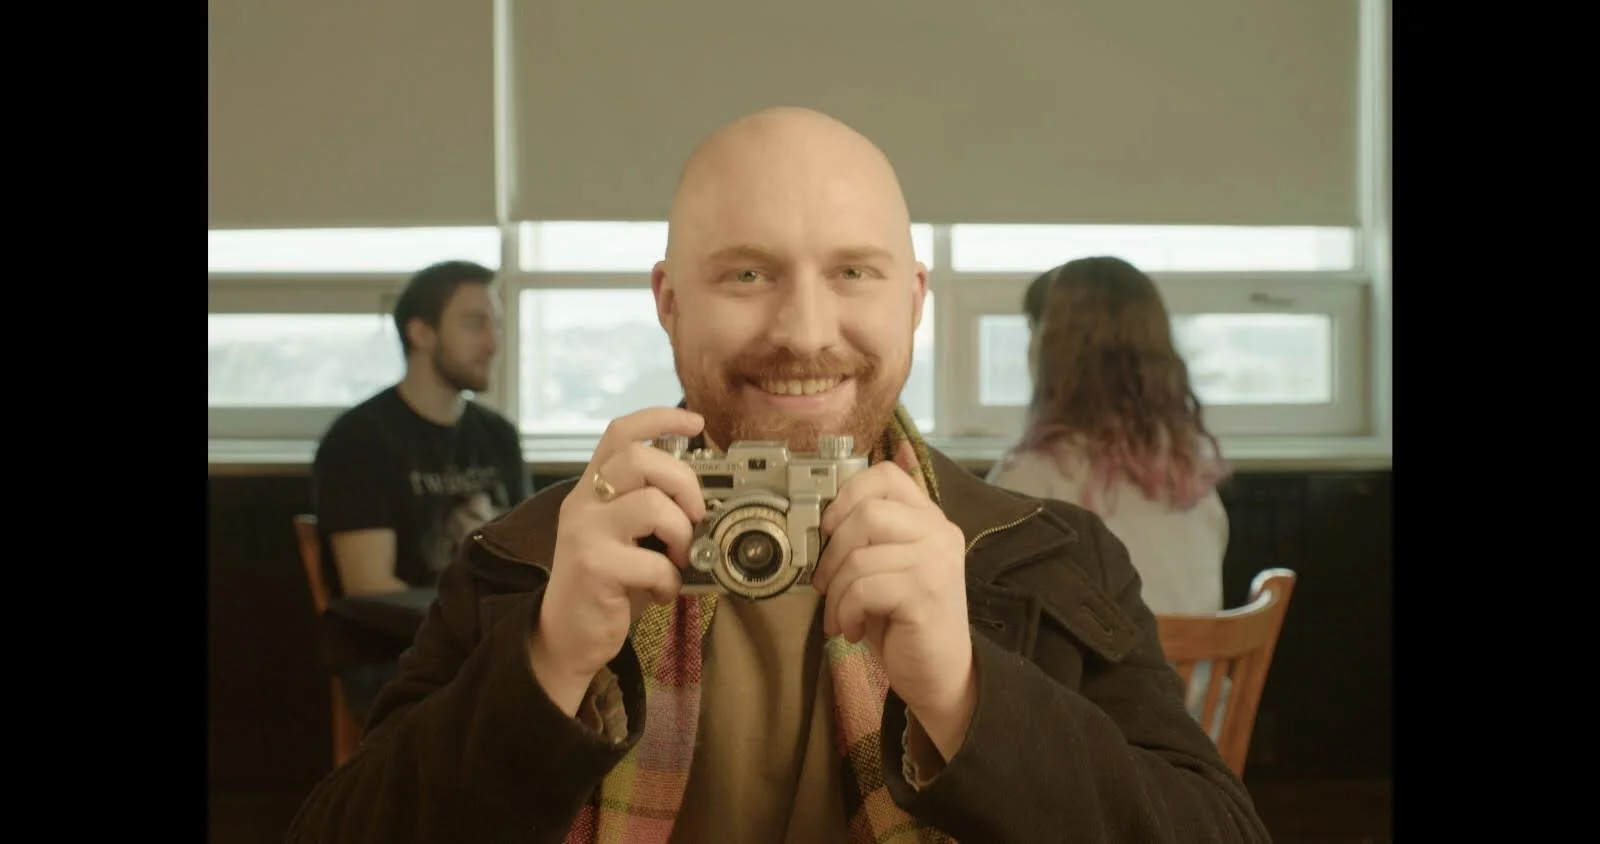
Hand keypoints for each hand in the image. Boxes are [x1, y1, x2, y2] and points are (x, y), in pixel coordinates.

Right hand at [529, 407, 707, 715]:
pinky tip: (664, 592)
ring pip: (649, 503)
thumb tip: (706, 500)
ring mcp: (585, 532)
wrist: (565, 636)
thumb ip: (652, 509)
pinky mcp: (593, 566)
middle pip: (638, 457)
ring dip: (681, 532)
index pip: (620, 433)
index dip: (660, 418)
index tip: (695, 423)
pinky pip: (652, 562)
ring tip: (680, 558)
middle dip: (683, 481)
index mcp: (593, 489)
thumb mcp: (626, 536)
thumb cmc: (606, 584)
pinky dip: (671, 580)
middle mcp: (584, 503)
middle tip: (695, 515)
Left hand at [811, 441, 976, 759]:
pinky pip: (863, 588)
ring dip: (836, 592)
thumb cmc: (904, 622)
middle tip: (825, 584)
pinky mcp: (926, 593)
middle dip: (832, 552)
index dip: (847, 495)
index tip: (829, 529)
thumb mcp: (884, 570)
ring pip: (860, 556)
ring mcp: (936, 561)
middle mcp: (939, 532)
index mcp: (929, 519)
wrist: (940, 676)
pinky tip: (853, 630)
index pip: (886, 475)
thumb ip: (866, 538)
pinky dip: (846, 612)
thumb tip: (816, 518)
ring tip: (841, 616)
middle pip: (867, 512)